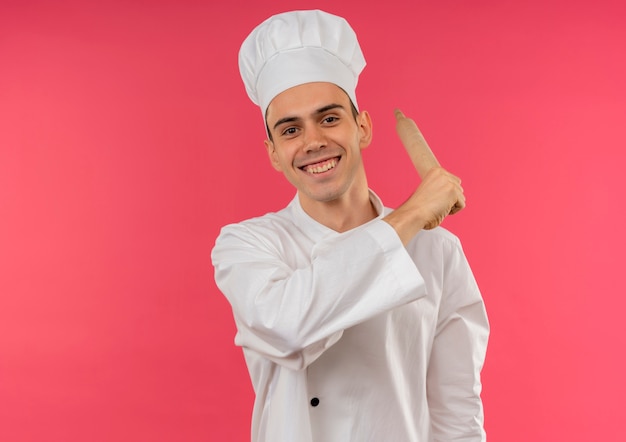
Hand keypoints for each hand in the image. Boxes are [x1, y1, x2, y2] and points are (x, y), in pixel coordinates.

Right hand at [383, 110, 464, 243]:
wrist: (412, 213)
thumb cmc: (414, 209)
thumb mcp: (424, 192)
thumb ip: (434, 188)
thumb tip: (440, 190)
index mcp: (433, 171)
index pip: (440, 165)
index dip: (428, 146)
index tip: (400, 114)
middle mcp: (442, 173)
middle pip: (456, 185)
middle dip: (449, 197)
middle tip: (435, 203)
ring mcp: (449, 181)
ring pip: (459, 197)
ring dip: (449, 205)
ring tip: (434, 207)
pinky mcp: (454, 190)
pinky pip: (461, 205)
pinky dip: (452, 210)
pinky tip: (440, 208)